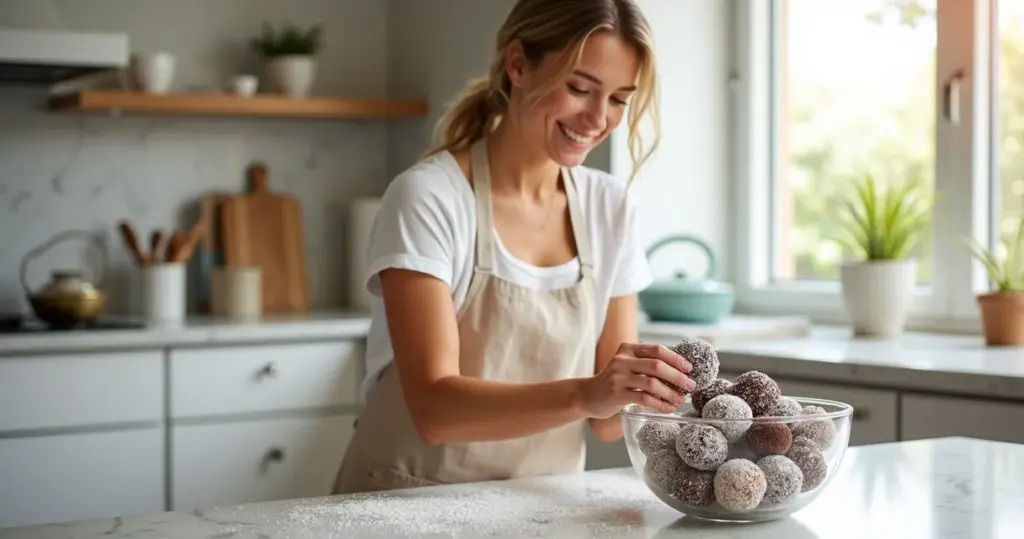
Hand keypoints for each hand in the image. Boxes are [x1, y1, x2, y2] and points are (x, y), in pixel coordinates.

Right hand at [576, 343, 694, 417]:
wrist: (588, 395)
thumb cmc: (614, 382)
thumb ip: (646, 364)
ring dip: (670, 393)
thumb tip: (680, 371)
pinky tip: (668, 408)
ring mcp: (618, 377)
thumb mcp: (627, 366)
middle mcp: (622, 360)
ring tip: (680, 400)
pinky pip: (644, 399)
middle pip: (656, 365)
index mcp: (628, 349)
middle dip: (677, 376)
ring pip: (652, 383)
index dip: (675, 358)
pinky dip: (659, 404)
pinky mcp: (617, 394)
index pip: (657, 349)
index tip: (689, 368)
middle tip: (690, 386)